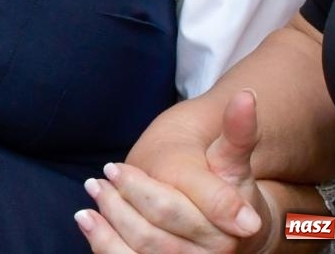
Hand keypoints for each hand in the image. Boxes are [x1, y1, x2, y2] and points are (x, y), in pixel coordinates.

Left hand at [77, 90, 271, 253]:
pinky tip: (89, 221)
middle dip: (119, 203)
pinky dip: (105, 245)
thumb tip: (245, 96)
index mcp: (229, 227)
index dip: (136, 189)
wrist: (236, 228)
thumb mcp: (231, 158)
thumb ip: (237, 131)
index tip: (113, 168)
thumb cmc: (228, 185)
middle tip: (99, 178)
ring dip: (108, 224)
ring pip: (139, 252)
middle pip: (151, 234)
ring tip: (93, 193)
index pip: (170, 209)